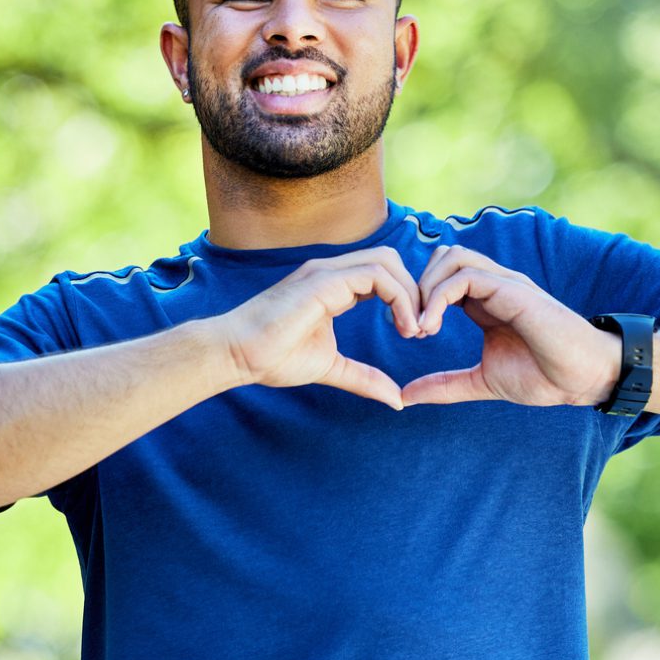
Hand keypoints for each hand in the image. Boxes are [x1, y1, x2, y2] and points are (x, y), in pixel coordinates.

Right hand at [209, 247, 421, 410]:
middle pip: (390, 260)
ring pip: (387, 262)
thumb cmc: (272, 357)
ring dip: (411, 294)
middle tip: (422, 329)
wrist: (237, 354)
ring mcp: (326, 272)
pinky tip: (403, 327)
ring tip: (415, 330)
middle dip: (415, 291)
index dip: (406, 298)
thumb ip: (363, 377)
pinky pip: (376, 276)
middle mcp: (331, 271)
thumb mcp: (330, 368)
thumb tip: (396, 399)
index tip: (415, 333)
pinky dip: (400, 299)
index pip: (382, 274)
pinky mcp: (323, 281)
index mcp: (332, 286)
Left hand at [399, 245, 620, 407]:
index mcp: (485, 301)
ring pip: (451, 257)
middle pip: (441, 256)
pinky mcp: (513, 290)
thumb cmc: (543, 377)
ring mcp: (504, 284)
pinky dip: (439, 297)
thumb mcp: (482, 382)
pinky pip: (466, 276)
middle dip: (416, 287)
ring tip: (422, 326)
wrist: (585, 379)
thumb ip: (445, 385)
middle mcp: (494, 285)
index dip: (417, 298)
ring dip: (426, 288)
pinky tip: (432, 326)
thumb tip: (406, 395)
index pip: (441, 275)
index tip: (410, 332)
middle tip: (410, 327)